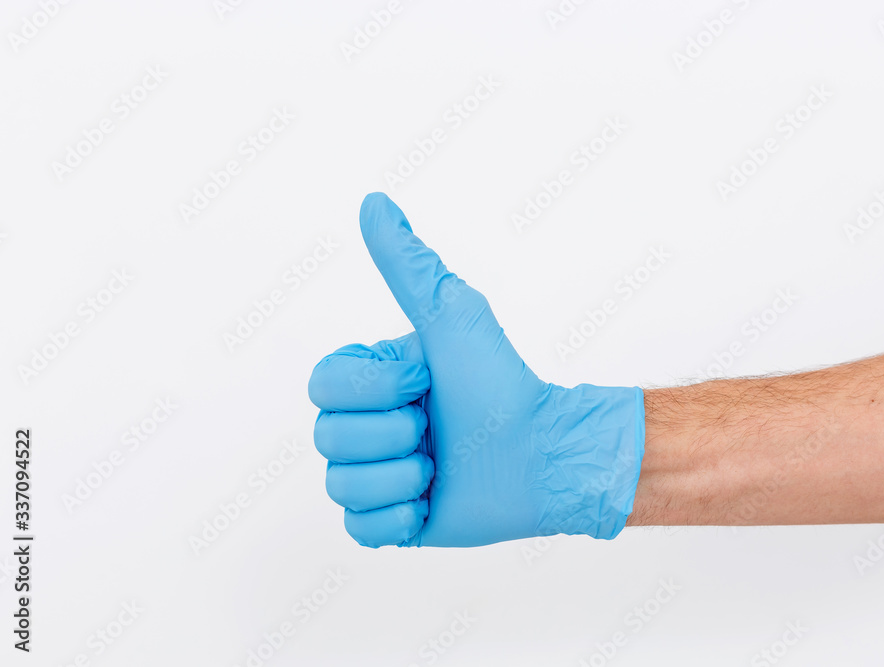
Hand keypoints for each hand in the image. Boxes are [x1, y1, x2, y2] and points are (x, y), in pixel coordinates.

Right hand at [308, 193, 643, 546]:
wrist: (542, 453)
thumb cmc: (500, 382)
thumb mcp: (451, 317)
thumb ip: (408, 264)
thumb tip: (374, 202)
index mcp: (367, 378)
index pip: (322, 388)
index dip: (377, 389)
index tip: (427, 381)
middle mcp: (363, 423)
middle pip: (329, 439)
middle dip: (397, 434)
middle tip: (438, 428)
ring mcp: (374, 473)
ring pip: (342, 487)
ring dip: (404, 476)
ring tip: (440, 465)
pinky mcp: (389, 520)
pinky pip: (358, 530)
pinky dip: (400, 518)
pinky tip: (431, 500)